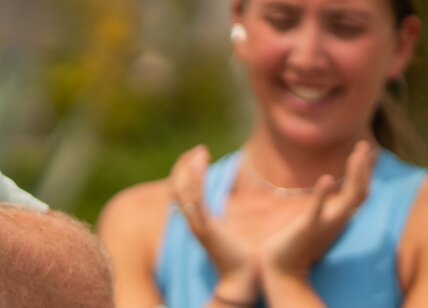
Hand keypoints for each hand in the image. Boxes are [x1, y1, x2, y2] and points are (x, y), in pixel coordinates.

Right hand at [170, 145, 260, 304]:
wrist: (245, 278)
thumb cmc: (244, 256)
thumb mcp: (238, 228)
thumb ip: (237, 212)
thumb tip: (250, 199)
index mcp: (198, 220)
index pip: (182, 191)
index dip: (186, 171)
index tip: (198, 155)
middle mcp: (193, 220)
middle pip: (177, 187)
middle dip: (185, 165)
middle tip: (199, 150)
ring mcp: (196, 224)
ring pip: (182, 190)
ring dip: (189, 168)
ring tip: (201, 152)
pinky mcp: (204, 228)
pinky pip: (194, 198)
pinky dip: (195, 179)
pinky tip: (202, 163)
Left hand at [261, 141, 375, 279]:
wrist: (284, 269)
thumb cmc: (300, 244)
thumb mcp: (320, 221)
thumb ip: (330, 208)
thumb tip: (336, 192)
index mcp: (340, 217)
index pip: (360, 191)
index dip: (366, 172)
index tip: (369, 150)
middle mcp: (338, 220)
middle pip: (361, 192)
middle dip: (364, 169)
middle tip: (364, 145)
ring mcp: (325, 225)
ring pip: (349, 200)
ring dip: (354, 177)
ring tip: (356, 156)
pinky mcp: (307, 230)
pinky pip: (317, 212)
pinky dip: (322, 196)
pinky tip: (325, 179)